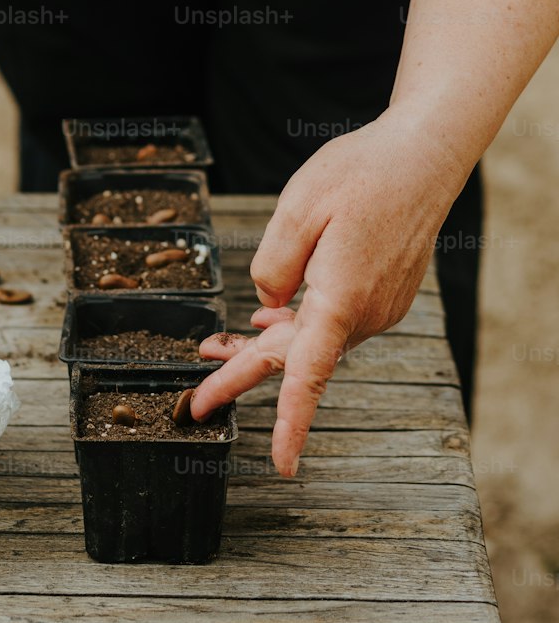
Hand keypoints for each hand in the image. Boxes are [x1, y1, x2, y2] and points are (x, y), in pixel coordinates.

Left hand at [189, 106, 468, 475]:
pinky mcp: (382, 295)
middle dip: (244, 373)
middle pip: (296, 358)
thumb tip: (267, 306)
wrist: (423, 157)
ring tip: (217, 347)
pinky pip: (331, 320)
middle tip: (197, 399)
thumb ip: (272, 265)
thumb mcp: (297, 207)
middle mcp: (365, 312)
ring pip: (312, 337)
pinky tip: (272, 317)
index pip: (309, 373)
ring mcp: (378, 307)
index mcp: (341, 297)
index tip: (282, 464)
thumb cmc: (360, 174)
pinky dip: (297, 323)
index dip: (292, 422)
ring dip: (267, 343)